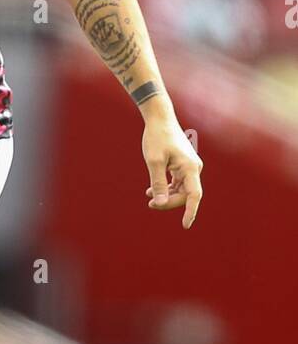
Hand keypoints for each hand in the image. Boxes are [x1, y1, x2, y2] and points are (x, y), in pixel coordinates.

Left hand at [142, 112, 203, 228]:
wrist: (160, 118)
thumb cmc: (157, 137)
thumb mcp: (153, 161)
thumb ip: (157, 183)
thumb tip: (160, 202)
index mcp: (190, 167)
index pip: (194, 196)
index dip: (190, 212)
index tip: (185, 225)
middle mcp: (194, 168)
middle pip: (185, 194)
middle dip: (169, 201)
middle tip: (150, 204)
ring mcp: (189, 166)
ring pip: (181, 190)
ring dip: (167, 196)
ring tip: (149, 199)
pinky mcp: (183, 165)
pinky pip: (178, 183)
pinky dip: (166, 188)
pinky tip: (151, 191)